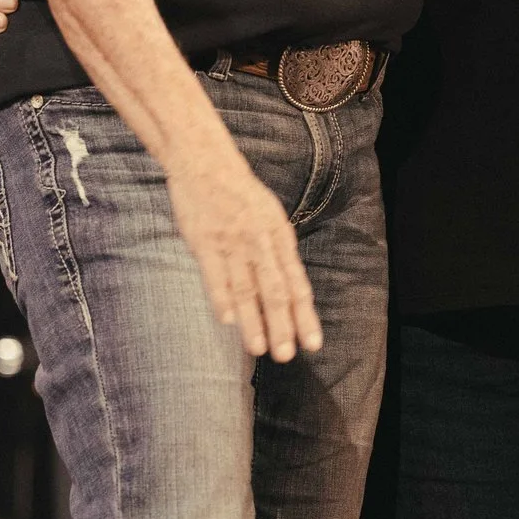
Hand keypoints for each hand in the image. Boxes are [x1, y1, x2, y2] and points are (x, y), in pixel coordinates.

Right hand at [169, 151, 323, 360]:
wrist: (207, 163)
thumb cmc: (241, 195)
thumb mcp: (271, 218)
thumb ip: (278, 253)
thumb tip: (291, 289)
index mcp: (279, 238)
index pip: (297, 283)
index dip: (305, 315)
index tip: (313, 344)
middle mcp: (260, 243)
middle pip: (275, 290)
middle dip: (282, 325)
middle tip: (287, 355)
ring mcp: (233, 243)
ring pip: (246, 288)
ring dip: (253, 321)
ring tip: (259, 348)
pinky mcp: (205, 242)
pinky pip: (215, 275)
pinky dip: (222, 297)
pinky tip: (228, 320)